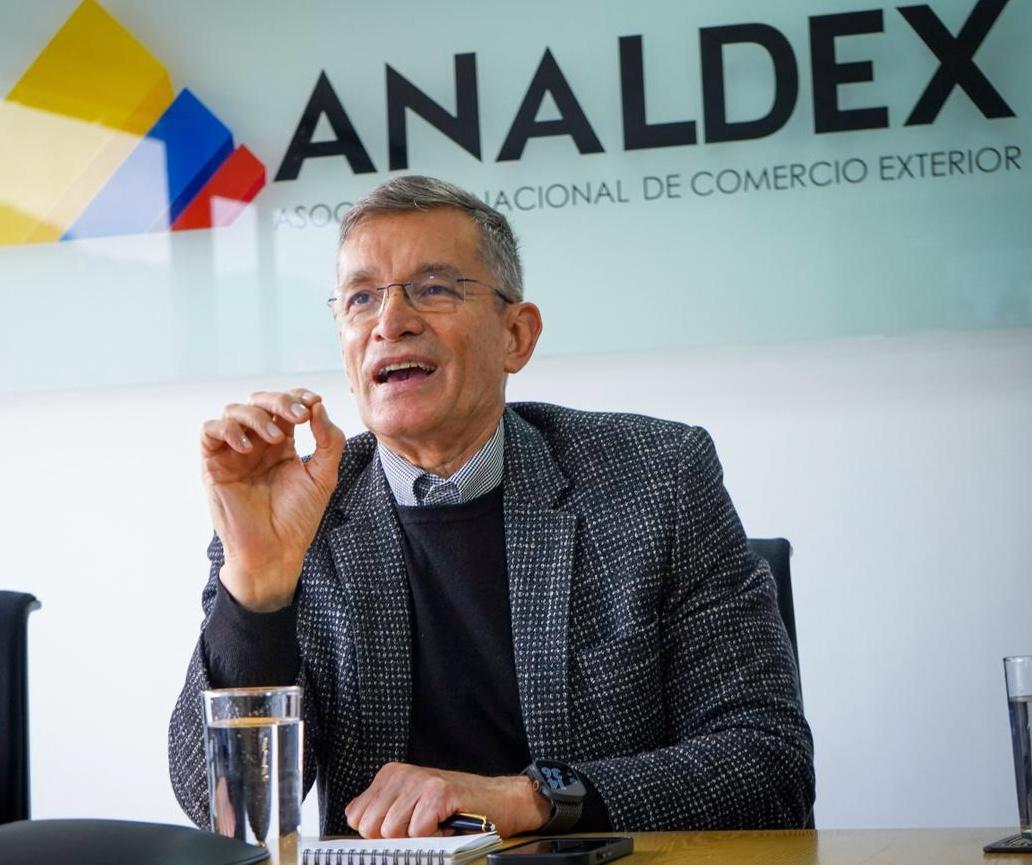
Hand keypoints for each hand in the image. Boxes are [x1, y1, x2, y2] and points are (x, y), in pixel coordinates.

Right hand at [201, 388, 345, 611]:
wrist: (275, 552)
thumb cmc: (298, 518)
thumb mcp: (323, 476)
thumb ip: (328, 440)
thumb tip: (318, 406)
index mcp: (281, 443)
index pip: (284, 405)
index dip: (297, 396)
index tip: (314, 403)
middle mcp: (256, 443)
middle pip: (259, 401)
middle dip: (279, 401)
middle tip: (298, 416)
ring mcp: (233, 452)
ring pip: (233, 410)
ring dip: (256, 416)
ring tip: (275, 438)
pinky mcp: (213, 464)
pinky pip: (209, 431)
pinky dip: (227, 430)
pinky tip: (248, 446)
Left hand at [345, 762, 549, 838]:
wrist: (499, 800)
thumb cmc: (455, 807)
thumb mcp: (411, 806)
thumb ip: (383, 812)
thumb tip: (359, 827)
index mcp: (390, 775)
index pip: (356, 816)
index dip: (378, 833)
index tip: (401, 829)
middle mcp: (402, 773)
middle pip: (371, 827)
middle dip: (395, 838)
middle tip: (420, 828)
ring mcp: (420, 781)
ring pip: (392, 830)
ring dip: (417, 837)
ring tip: (434, 824)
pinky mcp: (439, 792)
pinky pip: (418, 831)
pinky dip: (433, 836)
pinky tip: (445, 823)